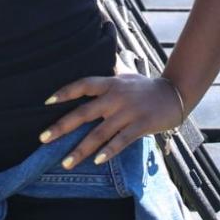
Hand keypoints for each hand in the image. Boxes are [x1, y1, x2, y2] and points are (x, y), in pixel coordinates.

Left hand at [38, 73, 186, 168]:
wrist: (176, 93)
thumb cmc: (146, 87)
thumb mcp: (126, 75)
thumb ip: (109, 73)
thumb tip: (95, 56)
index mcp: (111, 84)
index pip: (84, 85)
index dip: (65, 92)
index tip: (46, 102)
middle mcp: (116, 97)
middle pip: (84, 112)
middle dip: (62, 127)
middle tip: (43, 139)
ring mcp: (129, 112)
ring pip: (100, 132)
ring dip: (81, 149)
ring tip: (66, 163)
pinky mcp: (141, 124)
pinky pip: (122, 140)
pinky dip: (109, 151)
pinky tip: (98, 161)